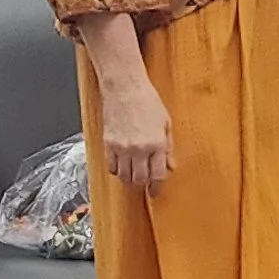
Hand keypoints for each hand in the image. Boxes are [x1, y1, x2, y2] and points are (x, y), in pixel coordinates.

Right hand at [96, 62, 173, 192]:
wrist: (124, 86)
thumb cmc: (146, 100)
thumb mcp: (166, 123)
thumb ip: (168, 147)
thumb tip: (170, 166)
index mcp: (156, 144)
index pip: (157, 175)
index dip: (157, 187)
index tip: (155, 191)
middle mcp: (138, 148)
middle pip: (139, 179)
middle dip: (143, 184)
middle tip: (145, 183)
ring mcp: (122, 147)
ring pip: (124, 176)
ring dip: (129, 179)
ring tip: (133, 174)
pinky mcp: (108, 143)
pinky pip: (111, 166)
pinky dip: (116, 170)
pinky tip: (122, 165)